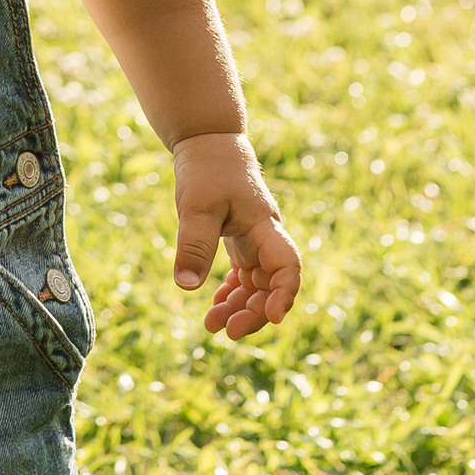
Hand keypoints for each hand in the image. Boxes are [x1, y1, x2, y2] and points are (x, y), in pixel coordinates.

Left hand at [170, 133, 300, 339]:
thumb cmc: (206, 169)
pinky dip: (232, 292)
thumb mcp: (196, 207)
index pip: (287, 266)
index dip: (284, 295)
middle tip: (228, 332)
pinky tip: (216, 306)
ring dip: (240, 307)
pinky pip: (244, 275)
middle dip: (255, 312)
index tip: (273, 318)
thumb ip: (194, 245)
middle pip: (272, 284)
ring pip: (257, 284)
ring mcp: (254, 239)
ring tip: (213, 325)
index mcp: (265, 226)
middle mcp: (265, 236)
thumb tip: (186, 287)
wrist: (207, 141)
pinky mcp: (240, 239)